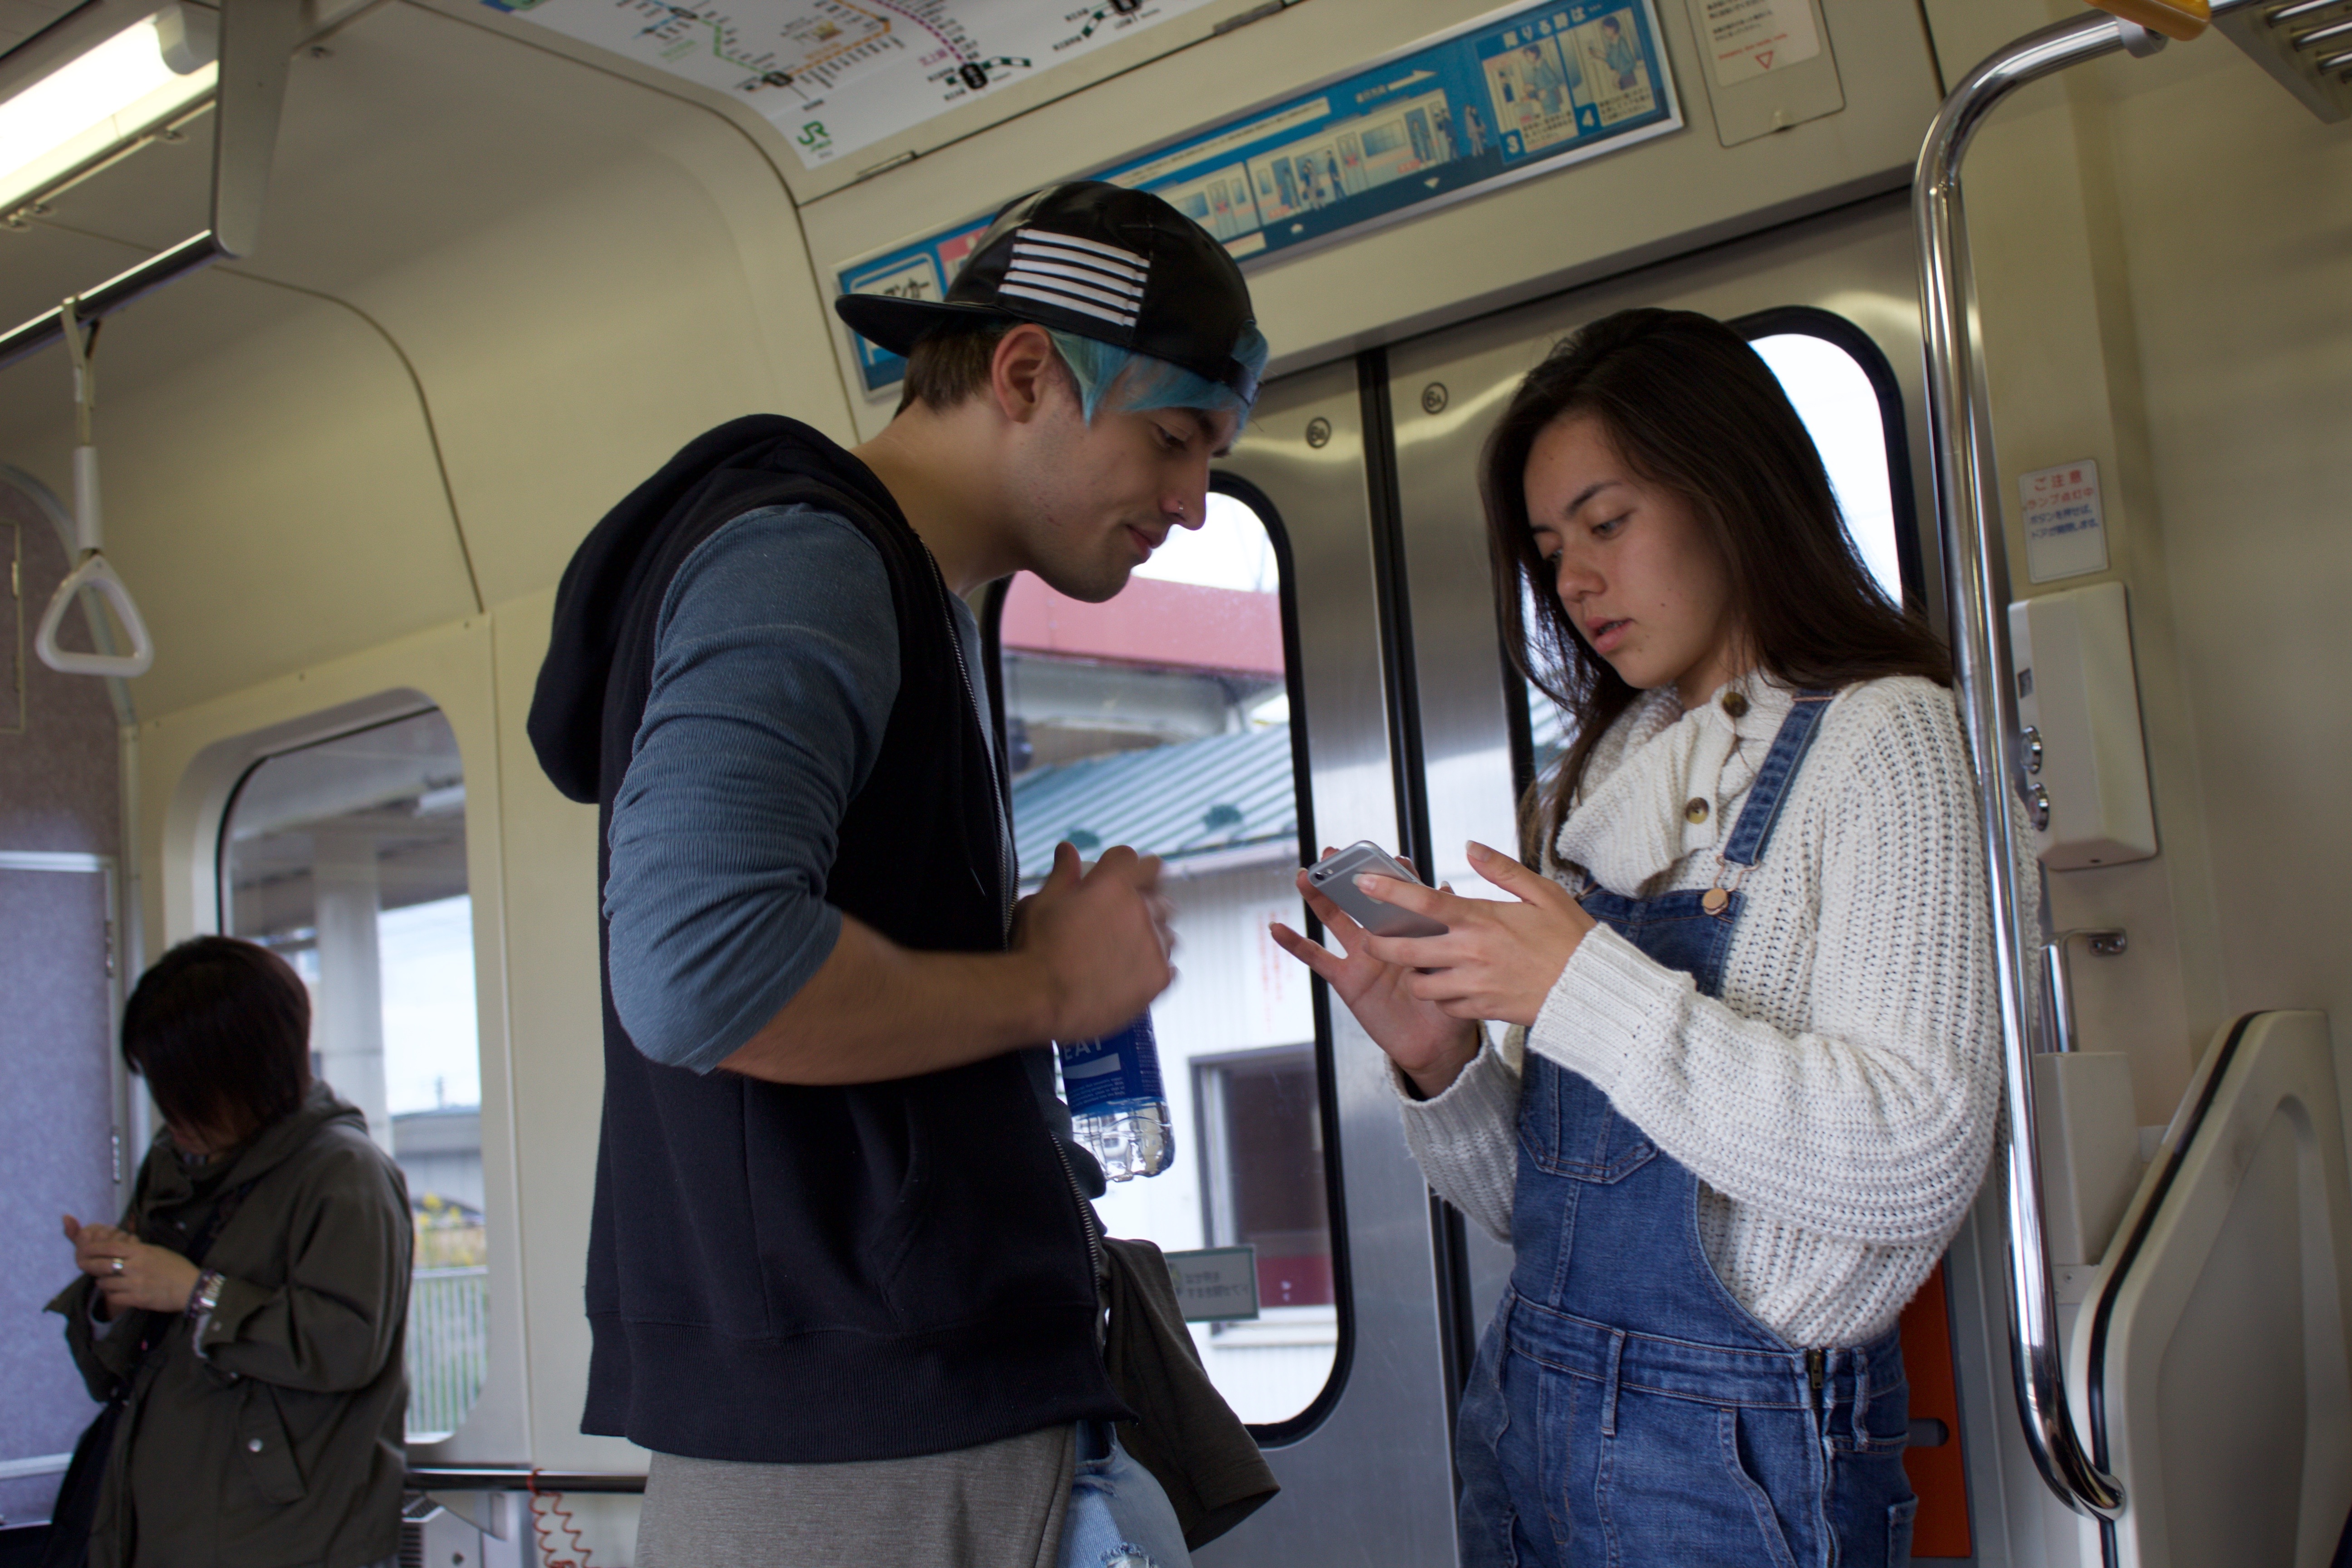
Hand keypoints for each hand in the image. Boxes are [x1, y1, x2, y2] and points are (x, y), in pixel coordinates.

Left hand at [65, 1213, 201, 1316]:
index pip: (110, 1247)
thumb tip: (120, 1250)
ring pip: (105, 1283)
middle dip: (89, 1265)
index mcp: (141, 1251)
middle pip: (102, 1265)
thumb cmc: (176, 1267)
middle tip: (84, 1265)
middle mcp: (134, 1266)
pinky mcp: (136, 1299)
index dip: (93, 1248)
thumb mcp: (158, 1251)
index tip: (84, 1249)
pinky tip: (114, 1292)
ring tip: (105, 1280)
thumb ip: (138, 1251)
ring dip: (102, 1281)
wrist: (190, 1287)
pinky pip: (113, 1297)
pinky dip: (111, 1295)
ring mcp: (134, 1284)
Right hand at [1016, 842, 1176, 1042]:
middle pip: (1159, 896)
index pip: (1134, 859)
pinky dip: (1154, 968)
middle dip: (1144, 903)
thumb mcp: (1041, 903)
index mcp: (1112, 885)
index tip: (1116, 878)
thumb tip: (1068, 849)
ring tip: (1128, 953)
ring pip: (1169, 933)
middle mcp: (1140, 910)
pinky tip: (1133, 975)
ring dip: (1153, 937)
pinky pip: (1170, 965)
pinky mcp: (1158, 977)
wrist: (1041, 1000)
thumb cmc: (1036, 950)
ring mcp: (1153, 945)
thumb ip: (1062, 874)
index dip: (1123, 867)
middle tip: (1122, 920)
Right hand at [1270, 849, 1480, 1097]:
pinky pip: (1317, 959)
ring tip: (1305, 876)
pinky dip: (1295, 944)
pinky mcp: (1347, 979)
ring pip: (1335, 920)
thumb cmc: (1450, 1000)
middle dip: (1346, 874)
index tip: (1393, 857)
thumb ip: (1447, 929)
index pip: (1402, 894)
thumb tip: (1445, 887)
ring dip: (1318, 897)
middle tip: (1333, 852)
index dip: (1396, 874)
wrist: (1437, 1043)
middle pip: (1361, 899)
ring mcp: (1362, 956)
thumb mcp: (1454, 964)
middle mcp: (1384, 937)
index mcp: (1411, 930)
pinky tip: (1276, 928)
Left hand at [1349, 842, 1595, 1030]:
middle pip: (1405, 951)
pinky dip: (1442, 997)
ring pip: (1421, 985)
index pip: (1425, 901)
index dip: (1390, 891)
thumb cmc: (1571, 938)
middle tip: (1370, 940)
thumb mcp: (1543, 893)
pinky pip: (1446, 1006)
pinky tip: (1449, 986)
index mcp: (1483, 919)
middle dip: (1378, 946)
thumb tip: (1470, 846)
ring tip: (1418, 966)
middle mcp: (1472, 953)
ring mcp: (1475, 984)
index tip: (1364, 882)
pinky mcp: (1484, 1009)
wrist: (1594, 989)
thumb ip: (1502, 869)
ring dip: (1413, 975)